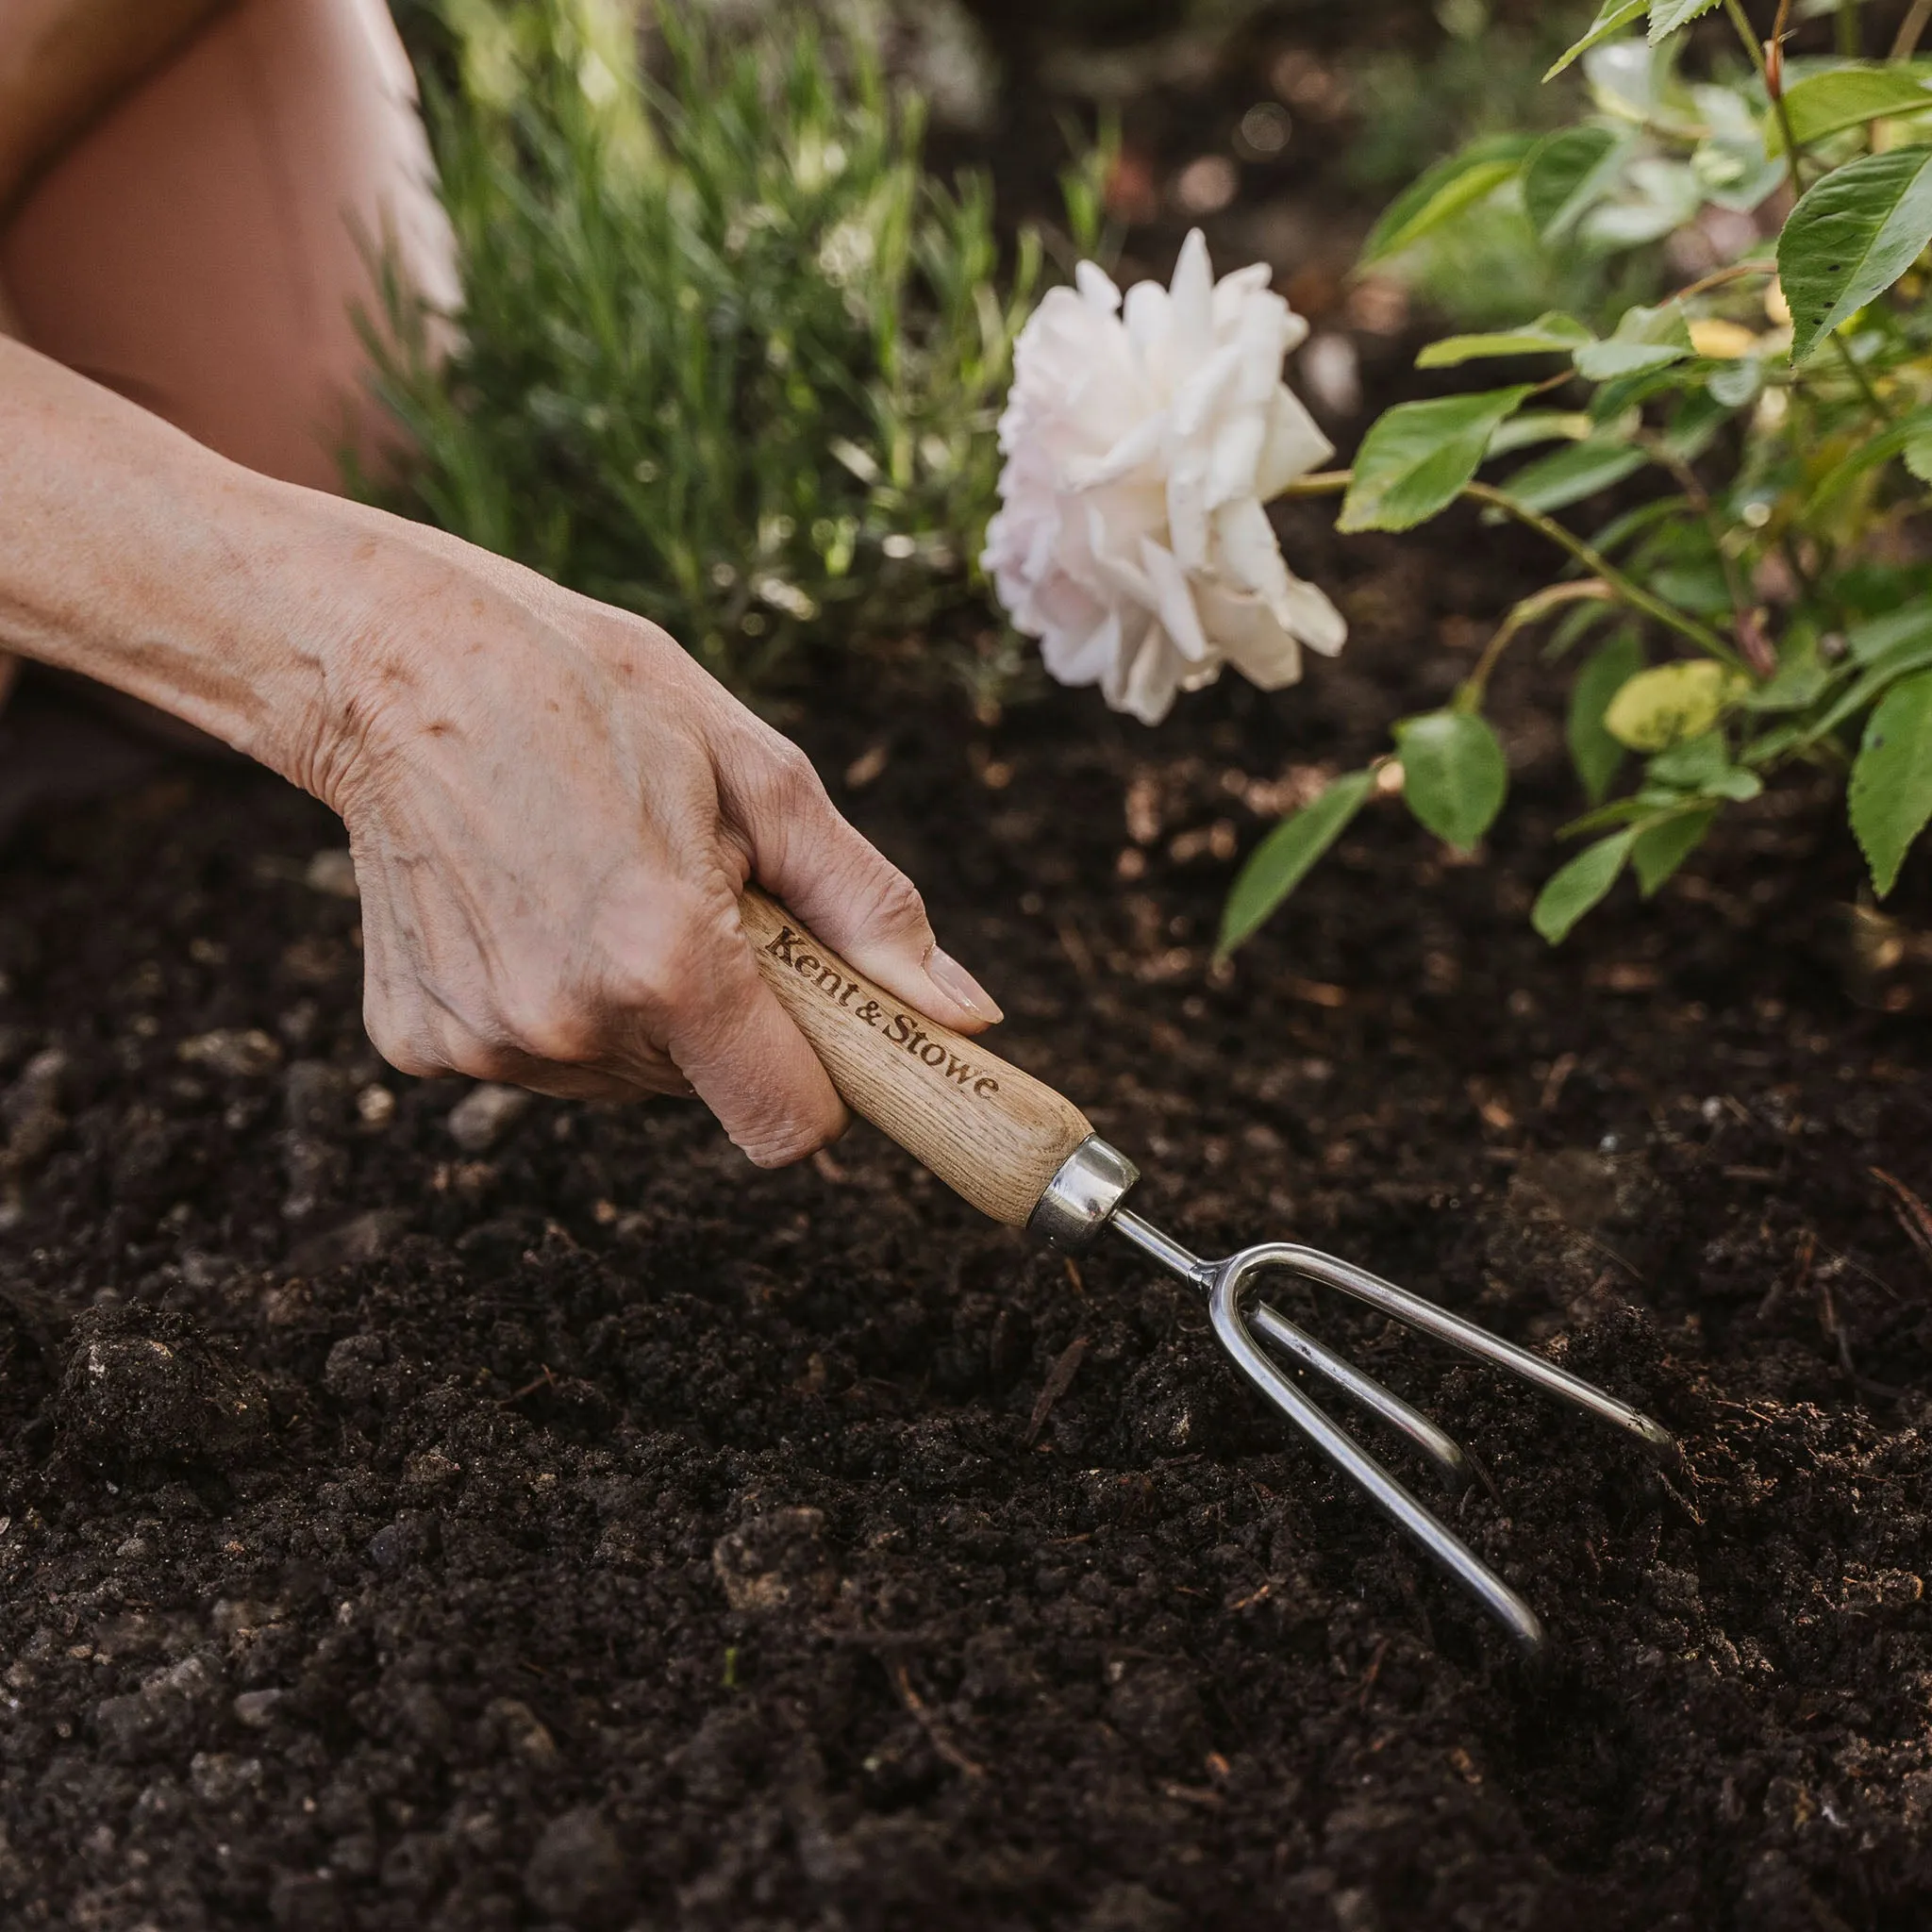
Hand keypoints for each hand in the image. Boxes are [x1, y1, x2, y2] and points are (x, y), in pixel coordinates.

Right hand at [308, 525, 1001, 1165]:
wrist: (392, 660)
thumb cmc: (590, 691)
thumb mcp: (756, 772)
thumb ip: (867, 907)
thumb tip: (965, 1015)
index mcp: (665, 960)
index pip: (791, 1126)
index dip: (822, 1083)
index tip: (815, 1017)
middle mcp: (567, 1023)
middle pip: (710, 1092)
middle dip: (725, 1015)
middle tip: (685, 895)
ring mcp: (484, 1043)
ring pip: (624, 1076)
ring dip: (638, 1008)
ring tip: (596, 885)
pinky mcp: (419, 1045)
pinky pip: (535, 1060)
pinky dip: (552, 1001)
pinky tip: (525, 905)